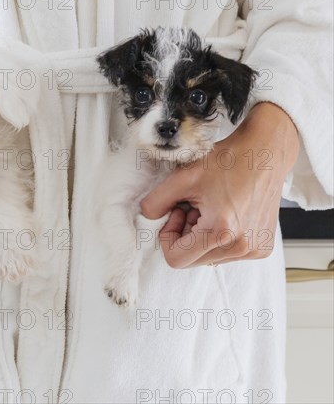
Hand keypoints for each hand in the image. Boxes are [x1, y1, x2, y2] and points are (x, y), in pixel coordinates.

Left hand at [140, 102, 298, 266]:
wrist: (265, 152)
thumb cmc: (227, 161)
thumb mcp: (182, 177)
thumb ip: (155, 202)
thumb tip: (147, 218)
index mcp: (221, 232)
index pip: (176, 259)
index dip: (168, 236)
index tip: (176, 212)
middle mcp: (242, 247)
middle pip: (192, 260)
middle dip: (185, 235)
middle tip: (192, 207)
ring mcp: (255, 249)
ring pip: (208, 258)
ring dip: (201, 236)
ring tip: (210, 207)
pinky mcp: (262, 247)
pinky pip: (226, 252)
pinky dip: (218, 236)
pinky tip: (224, 212)